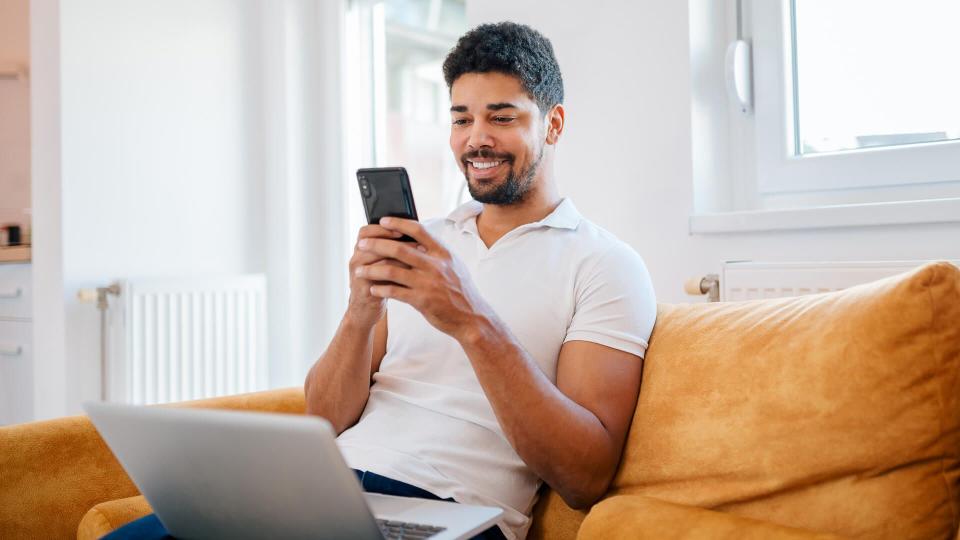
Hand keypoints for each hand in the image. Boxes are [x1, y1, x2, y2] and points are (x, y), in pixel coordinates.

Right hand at [347, 224, 406, 327]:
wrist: (365, 311)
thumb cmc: (378, 285)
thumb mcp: (383, 265)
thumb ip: (392, 251)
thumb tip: (415, 237)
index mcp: (361, 251)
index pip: (366, 231)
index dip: (383, 228)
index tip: (402, 229)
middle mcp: (357, 259)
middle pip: (370, 240)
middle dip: (393, 238)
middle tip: (413, 240)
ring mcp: (358, 273)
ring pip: (377, 256)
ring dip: (399, 253)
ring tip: (417, 253)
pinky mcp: (363, 287)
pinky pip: (380, 275)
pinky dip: (397, 271)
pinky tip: (412, 270)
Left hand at [354, 217, 490, 339]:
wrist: (471, 318)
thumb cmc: (460, 291)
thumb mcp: (453, 265)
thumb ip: (436, 253)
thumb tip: (418, 238)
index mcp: (443, 253)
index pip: (418, 230)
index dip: (399, 223)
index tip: (383, 220)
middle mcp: (435, 265)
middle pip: (399, 249)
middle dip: (376, 245)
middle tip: (361, 245)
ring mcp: (428, 283)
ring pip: (392, 271)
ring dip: (372, 270)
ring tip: (359, 271)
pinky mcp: (422, 301)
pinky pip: (395, 292)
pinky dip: (381, 289)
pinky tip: (372, 289)